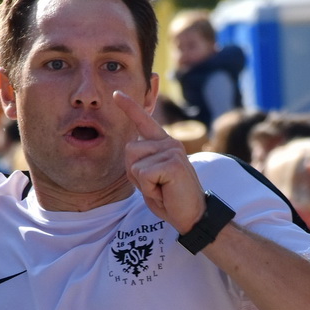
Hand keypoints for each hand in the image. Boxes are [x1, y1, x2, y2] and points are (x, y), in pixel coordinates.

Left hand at [115, 92, 205, 231]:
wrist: (193, 215)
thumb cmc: (170, 198)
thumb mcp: (152, 176)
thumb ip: (143, 161)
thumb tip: (132, 148)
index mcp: (164, 144)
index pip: (144, 121)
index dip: (129, 107)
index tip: (116, 94)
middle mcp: (169, 143)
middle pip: (129, 150)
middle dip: (134, 173)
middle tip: (156, 185)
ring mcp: (172, 151)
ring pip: (134, 164)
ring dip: (142, 183)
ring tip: (161, 188)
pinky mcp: (172, 163)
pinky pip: (143, 175)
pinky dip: (149, 189)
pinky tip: (165, 191)